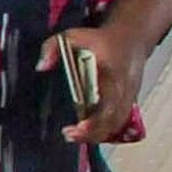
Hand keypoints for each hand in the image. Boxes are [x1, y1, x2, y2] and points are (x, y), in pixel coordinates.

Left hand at [42, 23, 150, 145]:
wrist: (131, 40)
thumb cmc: (100, 40)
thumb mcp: (73, 36)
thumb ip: (53, 48)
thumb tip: (41, 67)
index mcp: (111, 74)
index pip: (107, 102)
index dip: (96, 119)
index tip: (78, 127)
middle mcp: (123, 90)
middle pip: (112, 119)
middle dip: (92, 133)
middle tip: (69, 135)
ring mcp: (128, 98)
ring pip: (117, 125)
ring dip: (97, 135)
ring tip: (74, 135)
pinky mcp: (129, 103)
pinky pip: (119, 123)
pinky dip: (105, 131)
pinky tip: (87, 133)